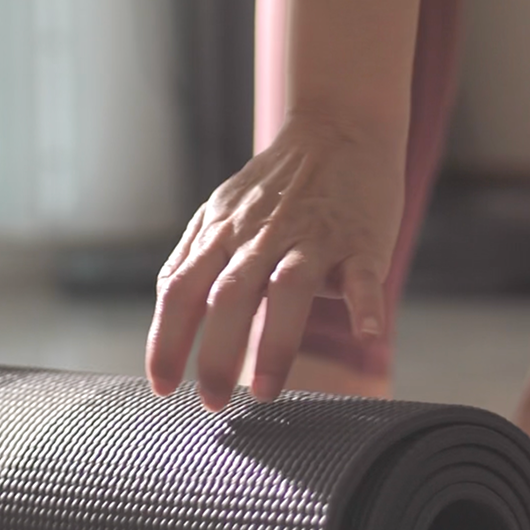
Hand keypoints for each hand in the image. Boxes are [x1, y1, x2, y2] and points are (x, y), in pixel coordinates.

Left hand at [147, 114, 402, 409]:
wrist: (340, 126)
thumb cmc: (278, 185)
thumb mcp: (221, 212)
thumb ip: (192, 259)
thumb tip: (163, 316)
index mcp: (222, 233)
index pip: (180, 289)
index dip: (165, 340)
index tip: (162, 385)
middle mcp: (261, 236)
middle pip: (227, 296)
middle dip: (215, 355)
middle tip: (212, 403)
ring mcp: (312, 237)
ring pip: (287, 289)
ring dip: (274, 343)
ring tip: (266, 392)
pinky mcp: (360, 240)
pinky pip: (362, 276)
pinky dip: (365, 306)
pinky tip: (366, 335)